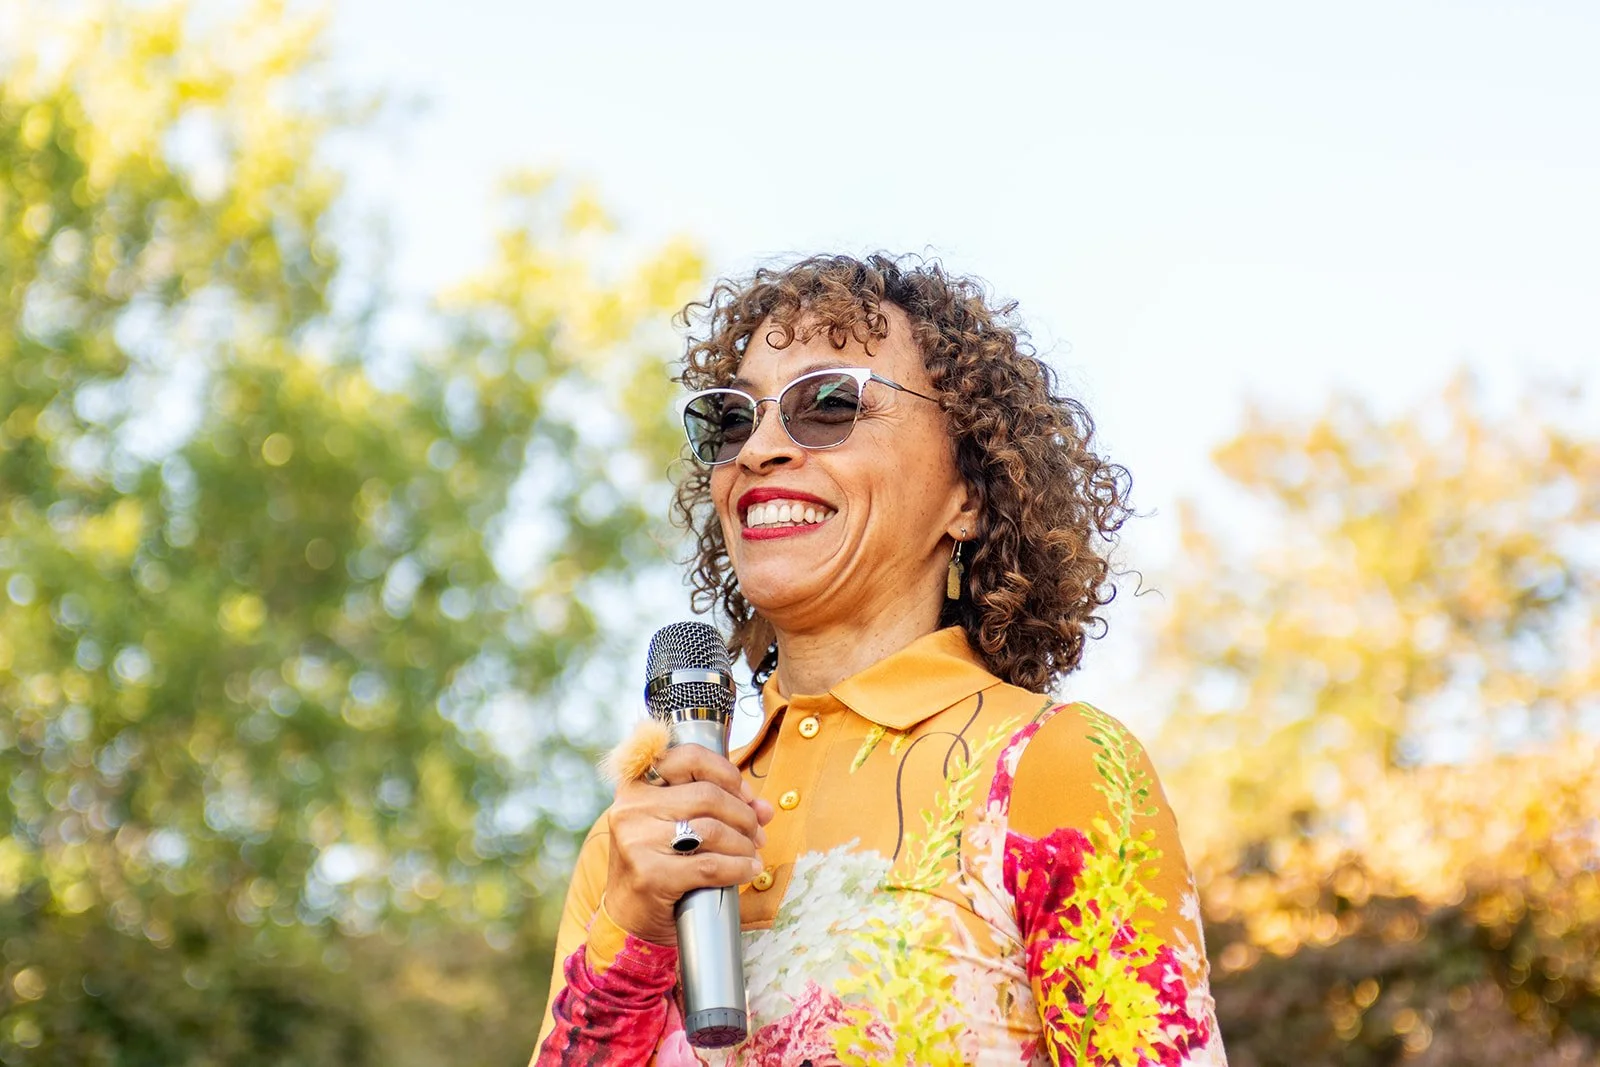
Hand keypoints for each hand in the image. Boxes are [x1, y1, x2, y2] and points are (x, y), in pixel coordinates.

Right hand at [602, 743, 774, 945]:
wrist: (626, 917)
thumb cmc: (656, 864)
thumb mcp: (676, 825)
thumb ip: (716, 807)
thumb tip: (764, 808)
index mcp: (636, 786)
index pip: (689, 757)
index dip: (726, 772)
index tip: (746, 794)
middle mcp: (632, 808)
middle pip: (708, 796)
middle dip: (743, 815)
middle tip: (757, 833)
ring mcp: (638, 841)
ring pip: (712, 830)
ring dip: (744, 844)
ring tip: (752, 854)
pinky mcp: (650, 875)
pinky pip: (710, 865)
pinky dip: (738, 868)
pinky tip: (748, 871)